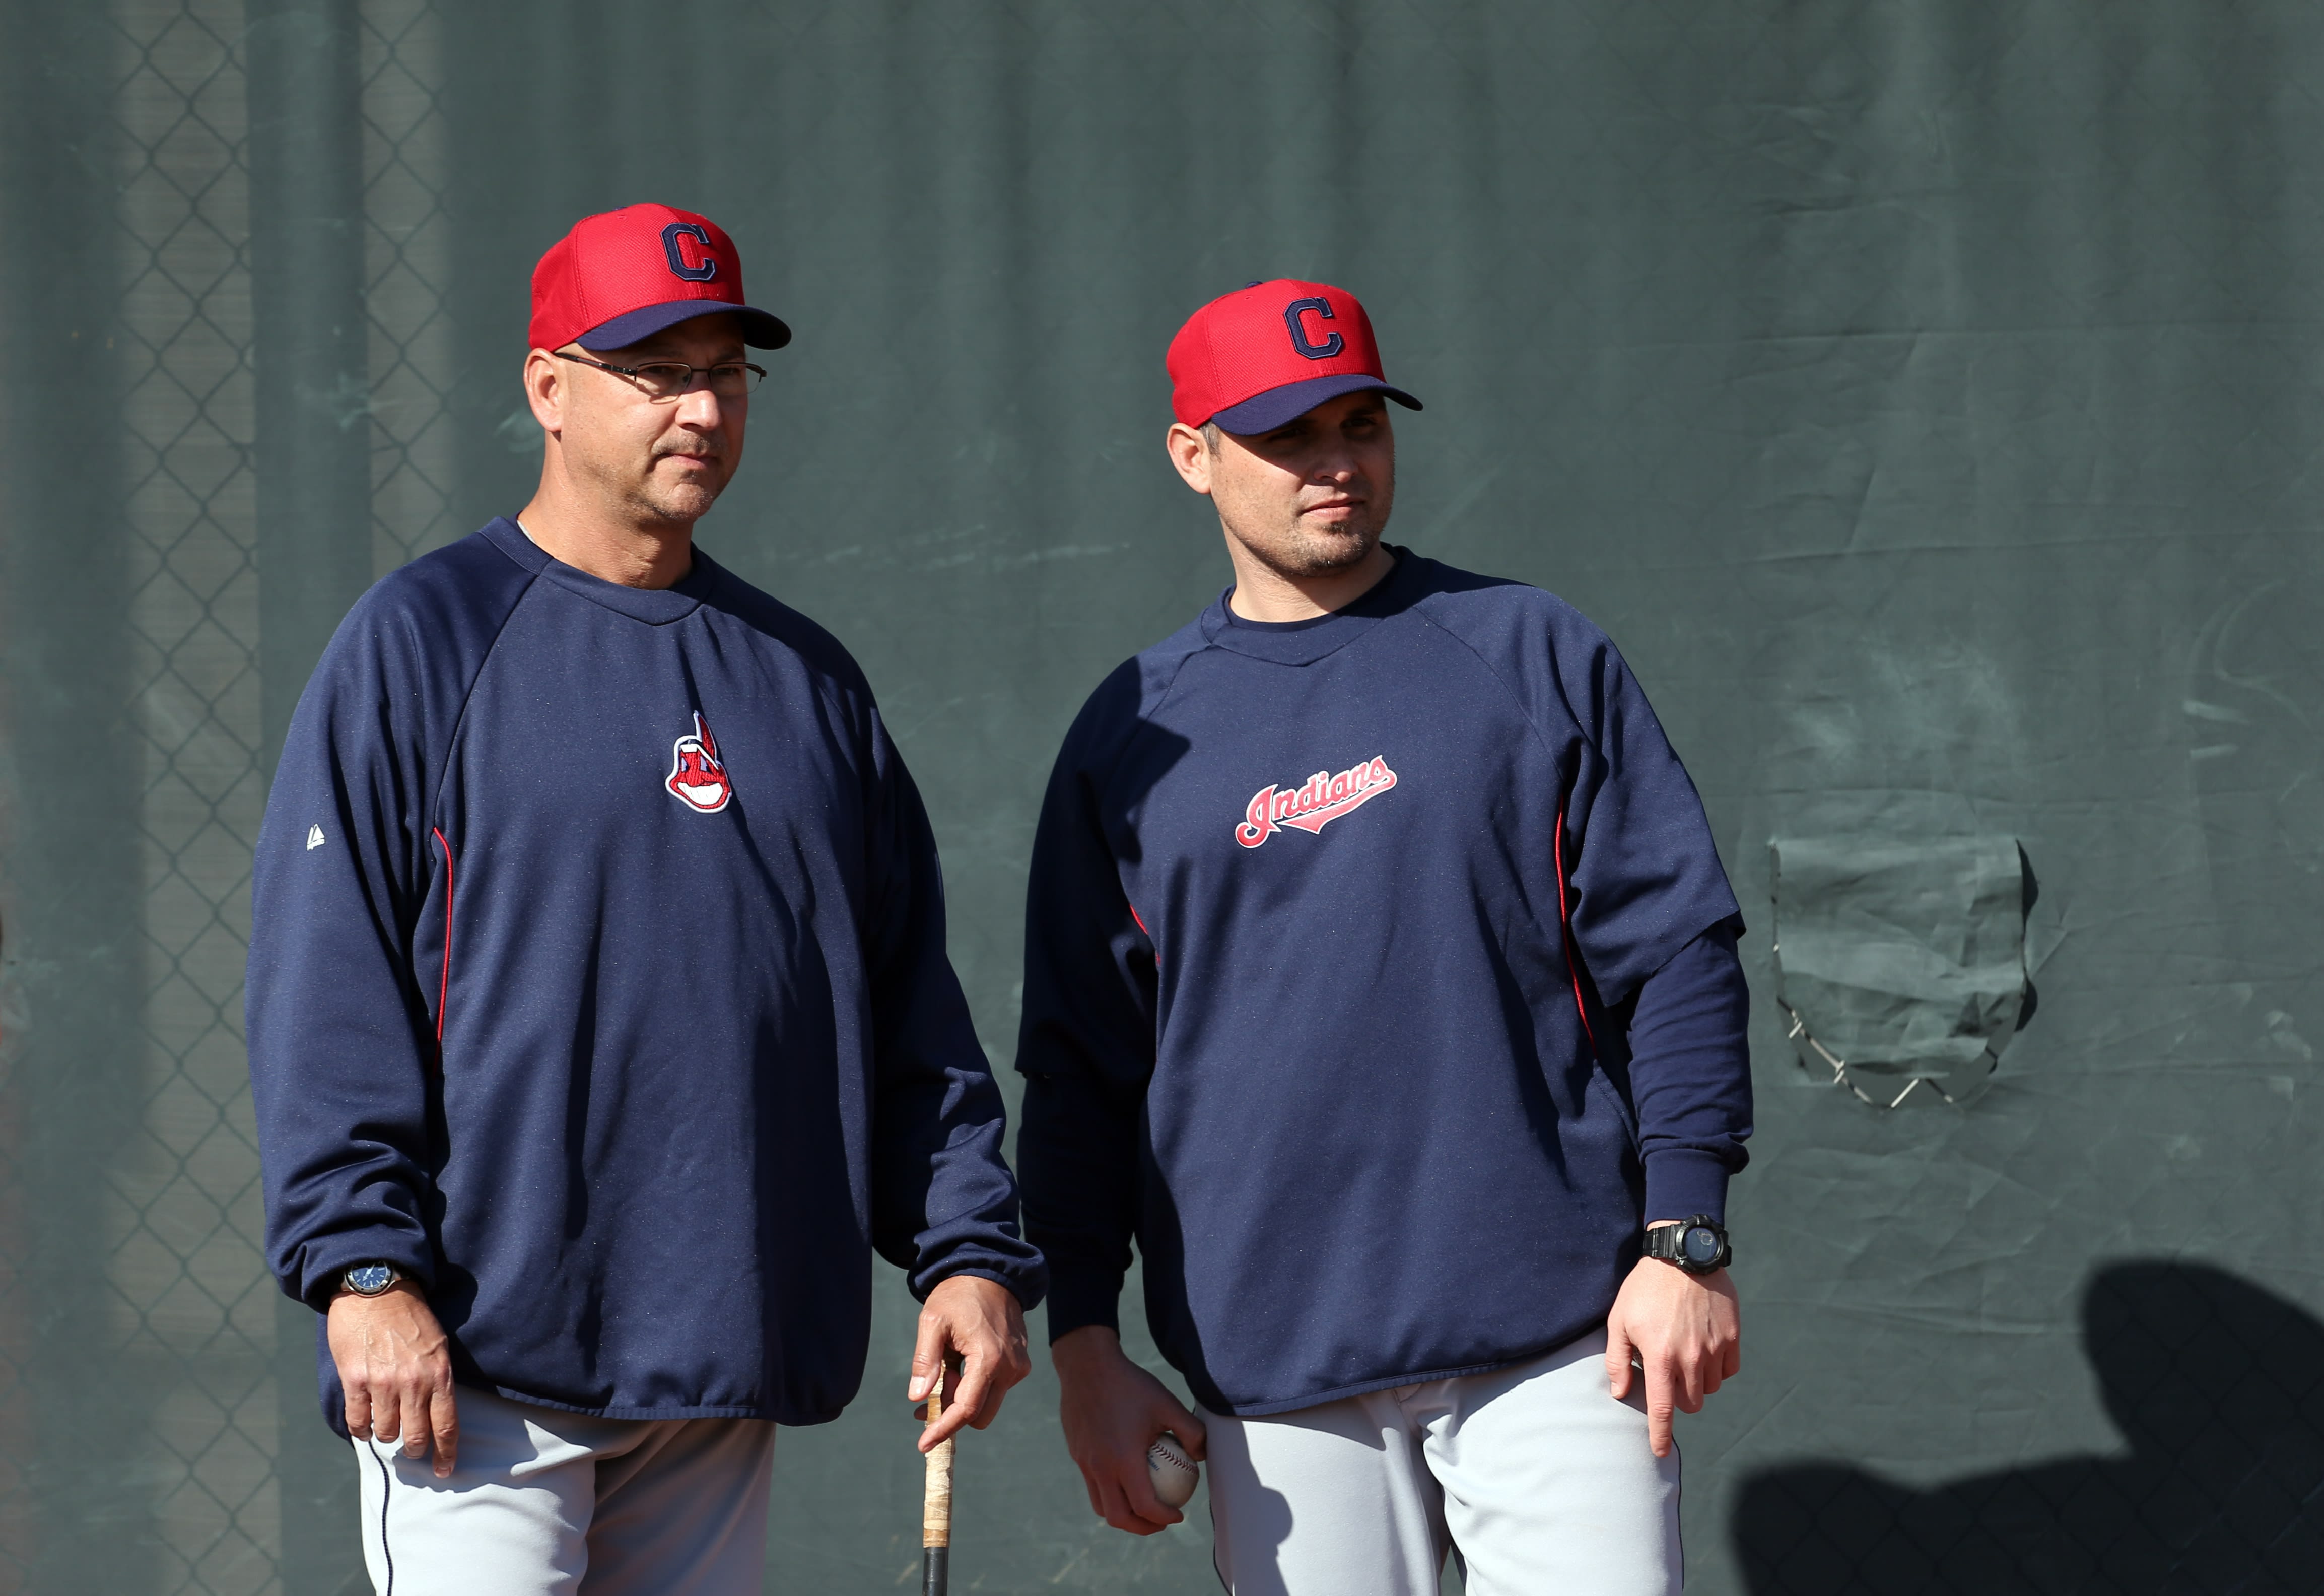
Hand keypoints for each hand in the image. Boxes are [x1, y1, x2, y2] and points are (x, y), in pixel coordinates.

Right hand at [327, 1281, 458, 1476]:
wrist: (375, 1288)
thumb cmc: (409, 1317)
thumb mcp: (437, 1344)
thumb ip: (437, 1379)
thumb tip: (435, 1413)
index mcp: (439, 1374)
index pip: (447, 1425)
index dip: (447, 1453)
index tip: (446, 1470)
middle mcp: (414, 1383)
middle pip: (415, 1437)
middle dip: (413, 1449)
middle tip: (410, 1448)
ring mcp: (383, 1383)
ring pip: (386, 1432)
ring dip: (386, 1433)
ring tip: (385, 1423)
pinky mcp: (355, 1380)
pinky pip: (358, 1421)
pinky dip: (361, 1429)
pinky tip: (364, 1424)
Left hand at [908, 1274, 1031, 1450]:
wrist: (991, 1273)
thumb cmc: (958, 1296)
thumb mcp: (932, 1322)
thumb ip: (925, 1361)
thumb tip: (917, 1398)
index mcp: (989, 1358)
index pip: (967, 1409)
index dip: (943, 1430)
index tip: (923, 1445)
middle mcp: (1010, 1368)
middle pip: (979, 1415)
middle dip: (952, 1413)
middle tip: (931, 1392)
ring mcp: (1018, 1367)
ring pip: (987, 1404)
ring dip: (963, 1399)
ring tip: (946, 1370)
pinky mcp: (1020, 1364)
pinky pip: (996, 1389)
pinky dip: (975, 1387)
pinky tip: (961, 1364)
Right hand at [1052, 1325, 1207, 1534]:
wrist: (1087, 1365)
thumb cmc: (1130, 1384)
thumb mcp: (1167, 1404)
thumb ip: (1191, 1432)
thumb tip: (1201, 1457)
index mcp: (1123, 1459)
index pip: (1145, 1506)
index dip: (1164, 1518)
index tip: (1178, 1515)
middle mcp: (1100, 1467)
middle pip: (1118, 1517)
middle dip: (1142, 1527)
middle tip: (1160, 1521)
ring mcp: (1084, 1463)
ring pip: (1101, 1505)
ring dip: (1123, 1514)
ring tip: (1142, 1507)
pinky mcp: (1077, 1454)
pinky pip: (1093, 1485)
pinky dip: (1110, 1493)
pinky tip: (1126, 1477)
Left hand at [1605, 1233, 1740, 1458]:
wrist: (1682, 1255)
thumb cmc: (1645, 1287)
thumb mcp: (1619, 1319)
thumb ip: (1617, 1358)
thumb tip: (1620, 1391)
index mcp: (1660, 1356)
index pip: (1663, 1409)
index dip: (1660, 1435)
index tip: (1659, 1453)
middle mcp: (1691, 1357)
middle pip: (1691, 1402)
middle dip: (1679, 1397)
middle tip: (1668, 1373)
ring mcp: (1715, 1347)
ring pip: (1711, 1388)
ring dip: (1698, 1382)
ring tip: (1685, 1356)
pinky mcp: (1733, 1336)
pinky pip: (1729, 1369)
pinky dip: (1718, 1368)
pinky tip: (1704, 1348)